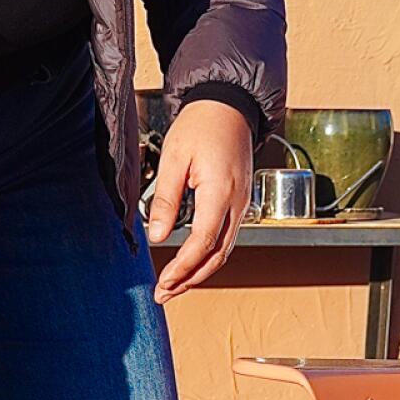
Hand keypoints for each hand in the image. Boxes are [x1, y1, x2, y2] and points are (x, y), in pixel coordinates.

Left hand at [148, 100, 253, 299]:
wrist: (229, 105)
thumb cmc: (200, 125)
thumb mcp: (173, 158)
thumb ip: (164, 199)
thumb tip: (156, 237)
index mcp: (221, 192)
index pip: (203, 242)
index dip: (182, 267)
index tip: (163, 282)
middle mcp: (238, 204)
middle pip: (217, 255)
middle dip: (190, 279)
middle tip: (163, 294)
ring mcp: (243, 204)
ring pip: (225, 250)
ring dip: (199, 272)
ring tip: (173, 286)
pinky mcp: (241, 202)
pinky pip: (227, 238)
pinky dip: (209, 256)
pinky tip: (191, 263)